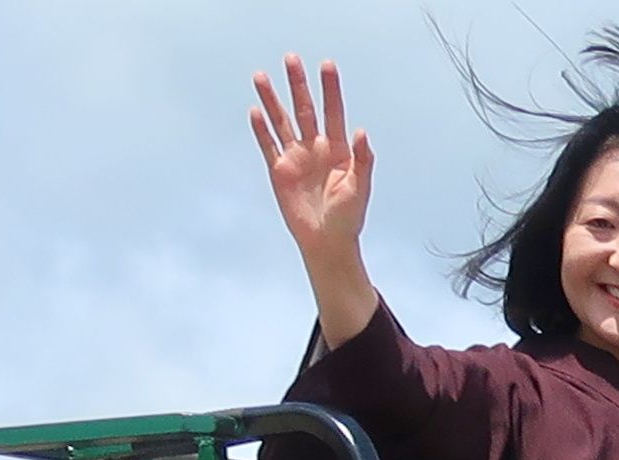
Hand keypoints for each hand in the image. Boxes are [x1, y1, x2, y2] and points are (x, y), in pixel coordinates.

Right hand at [251, 57, 373, 269]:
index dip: (330, 89)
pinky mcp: (279, 171)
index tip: (327, 65)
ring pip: (282, 121)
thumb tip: (361, 132)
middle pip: (304, 109)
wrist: (327, 242)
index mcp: (338, 150)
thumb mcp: (360, 188)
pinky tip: (255, 111)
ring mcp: (296, 157)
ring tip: (261, 76)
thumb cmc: (349, 217)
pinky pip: (268, 145)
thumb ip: (362, 160)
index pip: (333, 112)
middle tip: (291, 58)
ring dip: (272, 100)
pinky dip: (261, 129)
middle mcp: (315, 148)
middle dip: (298, 84)